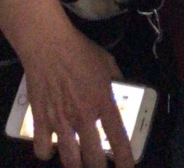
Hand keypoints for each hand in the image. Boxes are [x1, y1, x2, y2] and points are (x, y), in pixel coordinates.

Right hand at [24, 30, 133, 167]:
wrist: (49, 46)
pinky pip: (42, 149)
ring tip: (80, 164)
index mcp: (103, 101)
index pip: (117, 136)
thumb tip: (123, 90)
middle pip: (93, 157)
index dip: (124, 158)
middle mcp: (83, 116)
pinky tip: (53, 148)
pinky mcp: (41, 120)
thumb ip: (117, 80)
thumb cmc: (81, 51)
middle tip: (99, 167)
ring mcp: (61, 120)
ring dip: (76, 165)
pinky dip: (48, 153)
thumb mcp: (107, 62)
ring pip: (69, 159)